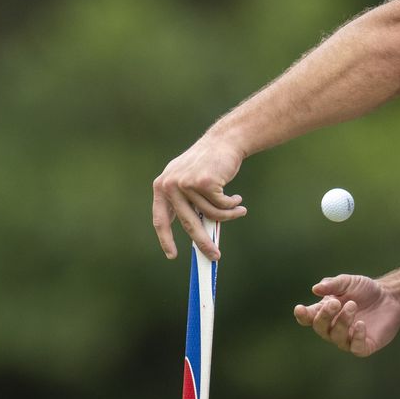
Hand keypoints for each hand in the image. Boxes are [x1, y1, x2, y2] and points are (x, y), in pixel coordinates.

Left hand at [151, 135, 247, 258]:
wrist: (223, 142)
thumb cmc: (207, 165)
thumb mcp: (189, 182)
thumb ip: (186, 204)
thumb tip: (198, 238)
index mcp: (162, 187)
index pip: (160, 219)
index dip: (165, 239)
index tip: (172, 255)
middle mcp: (170, 185)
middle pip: (187, 223)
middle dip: (203, 243)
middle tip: (215, 256)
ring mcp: (186, 183)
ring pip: (210, 214)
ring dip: (228, 216)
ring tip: (239, 209)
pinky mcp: (203, 182)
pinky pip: (221, 206)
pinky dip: (233, 205)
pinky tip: (237, 198)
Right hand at [293, 274, 399, 357]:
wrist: (390, 297)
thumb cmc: (365, 290)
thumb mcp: (348, 282)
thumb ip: (332, 284)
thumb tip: (315, 289)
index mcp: (325, 312)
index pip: (308, 318)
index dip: (302, 315)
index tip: (300, 308)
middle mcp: (333, 328)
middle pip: (320, 328)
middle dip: (325, 316)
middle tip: (336, 302)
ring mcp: (348, 339)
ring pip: (337, 337)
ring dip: (342, 321)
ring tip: (352, 305)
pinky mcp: (364, 346)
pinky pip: (355, 347)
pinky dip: (356, 336)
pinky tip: (361, 323)